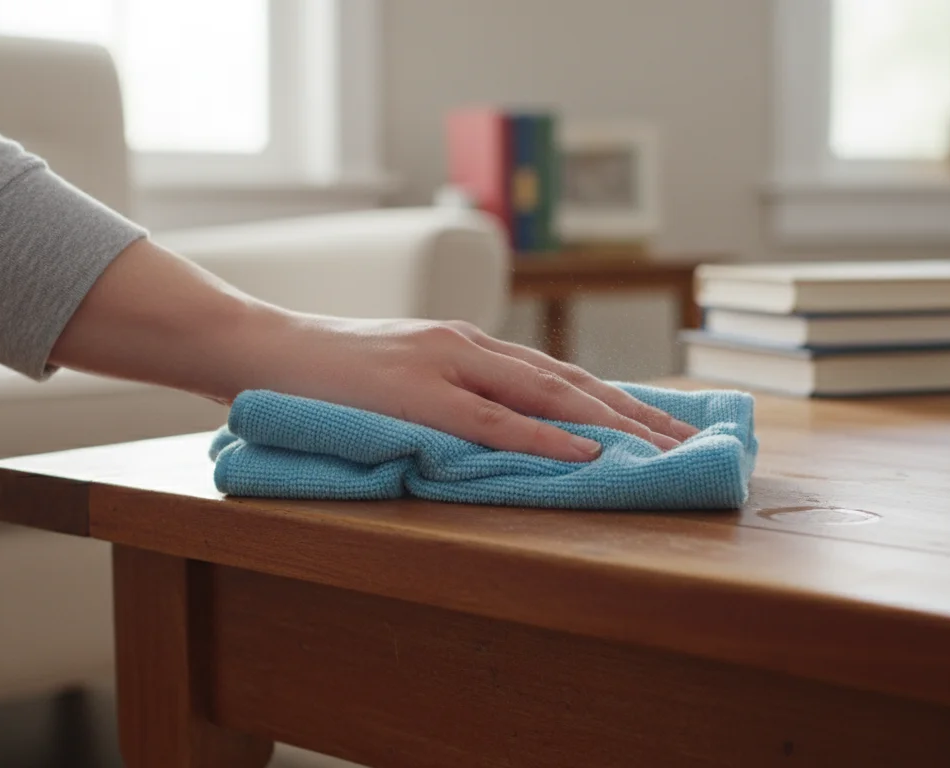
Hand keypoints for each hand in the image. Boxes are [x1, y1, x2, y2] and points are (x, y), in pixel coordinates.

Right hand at [225, 312, 699, 461]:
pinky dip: (544, 438)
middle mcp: (466, 346)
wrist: (261, 349)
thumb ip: (449, 399)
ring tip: (659, 447)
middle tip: (688, 440)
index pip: (557, 374)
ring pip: (545, 394)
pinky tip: (586, 452)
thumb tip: (500, 436)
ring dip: (610, 422)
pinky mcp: (414, 393)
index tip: (662, 423)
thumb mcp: (400, 382)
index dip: (615, 398)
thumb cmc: (326, 375)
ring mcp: (442, 364)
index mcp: (466, 346)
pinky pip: (492, 420)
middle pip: (569, 381)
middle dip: (634, 411)